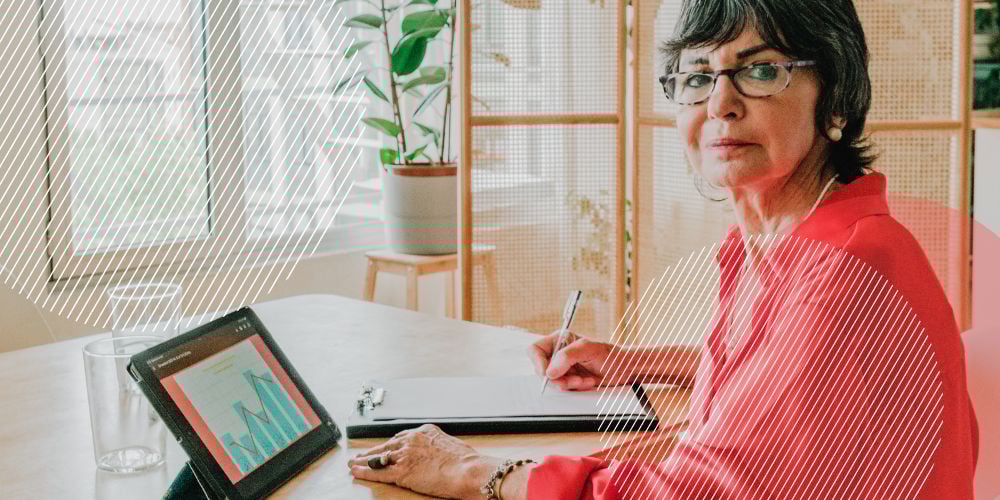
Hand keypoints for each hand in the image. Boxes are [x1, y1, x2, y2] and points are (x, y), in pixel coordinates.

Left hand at [348, 424, 499, 498]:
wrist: (467, 470)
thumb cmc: (466, 461)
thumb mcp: (451, 444)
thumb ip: (438, 445)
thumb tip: (438, 452)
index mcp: (424, 431)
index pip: (400, 437)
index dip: (390, 445)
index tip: (383, 448)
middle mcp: (411, 441)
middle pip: (386, 446)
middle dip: (372, 451)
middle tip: (362, 454)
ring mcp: (404, 456)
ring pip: (378, 458)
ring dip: (364, 461)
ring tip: (354, 463)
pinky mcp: (401, 472)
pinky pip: (378, 472)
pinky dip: (365, 472)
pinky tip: (356, 471)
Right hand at [530, 330, 631, 390]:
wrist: (623, 369)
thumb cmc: (610, 355)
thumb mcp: (589, 349)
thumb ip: (568, 356)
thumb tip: (550, 371)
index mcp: (560, 340)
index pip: (536, 350)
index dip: (538, 362)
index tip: (548, 373)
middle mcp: (559, 354)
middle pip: (542, 369)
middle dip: (559, 377)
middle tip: (575, 379)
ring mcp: (563, 368)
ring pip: (553, 381)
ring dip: (569, 384)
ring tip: (585, 380)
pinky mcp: (569, 380)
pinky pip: (563, 388)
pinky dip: (575, 388)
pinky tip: (587, 382)